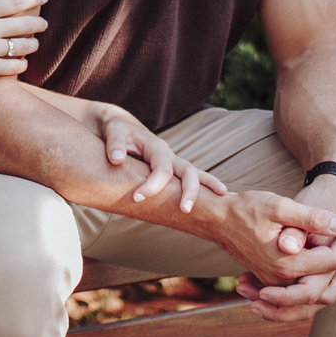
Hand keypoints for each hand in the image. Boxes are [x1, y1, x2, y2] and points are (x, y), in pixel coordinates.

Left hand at [100, 115, 226, 213]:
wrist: (121, 126)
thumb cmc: (116, 130)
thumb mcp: (113, 131)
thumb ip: (114, 144)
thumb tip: (117, 160)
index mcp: (156, 146)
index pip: (161, 168)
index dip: (152, 185)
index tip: (137, 198)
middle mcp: (168, 154)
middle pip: (187, 170)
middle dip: (189, 190)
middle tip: (185, 210)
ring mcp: (172, 162)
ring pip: (195, 173)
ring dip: (207, 186)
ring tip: (222, 198)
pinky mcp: (171, 169)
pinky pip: (190, 177)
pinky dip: (205, 185)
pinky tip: (218, 195)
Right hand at [207, 187, 335, 290]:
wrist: (217, 219)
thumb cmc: (246, 209)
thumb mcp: (280, 206)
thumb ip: (311, 218)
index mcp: (287, 264)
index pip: (331, 262)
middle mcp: (282, 279)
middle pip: (327, 285)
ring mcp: (275, 282)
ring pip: (314, 293)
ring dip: (333, 277)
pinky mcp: (271, 279)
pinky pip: (300, 290)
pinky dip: (316, 280)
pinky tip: (325, 262)